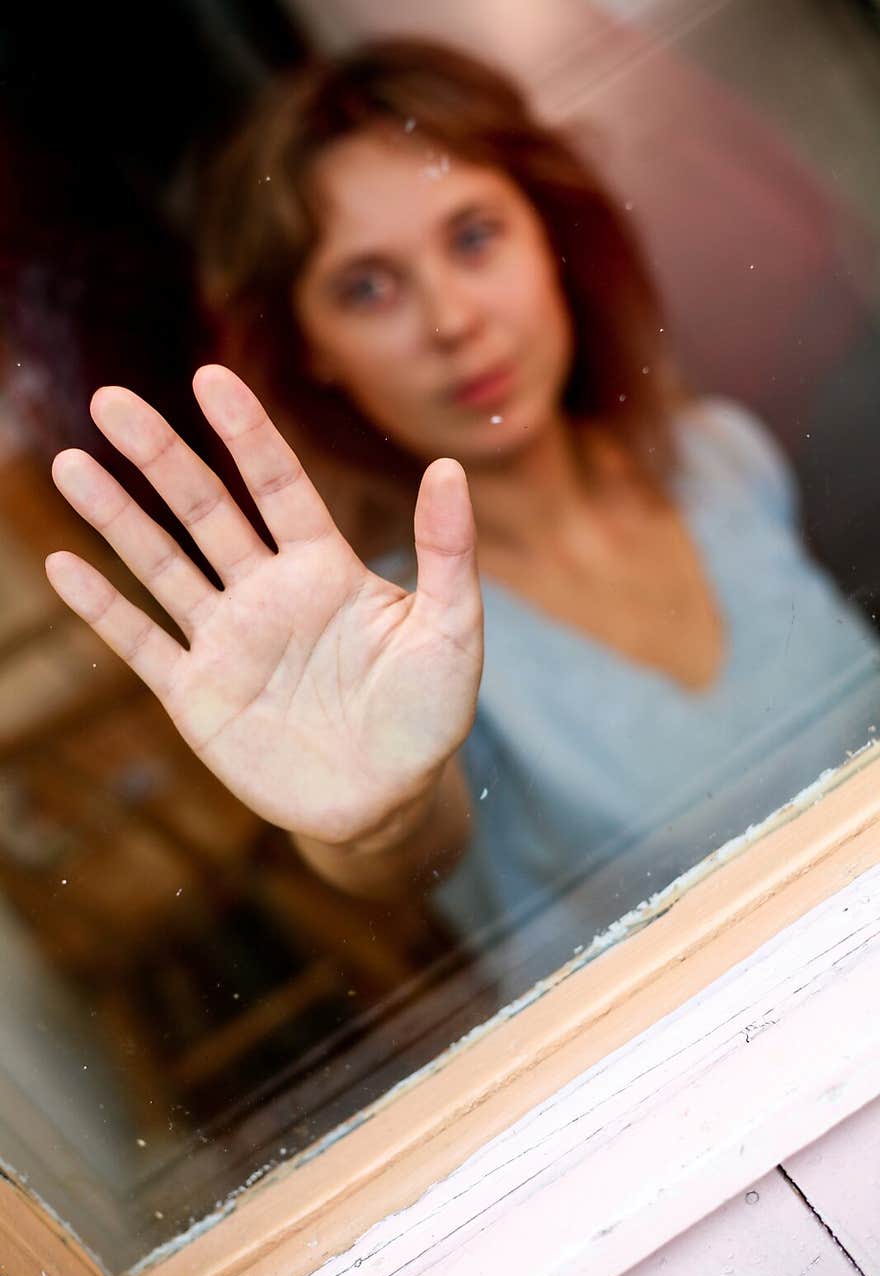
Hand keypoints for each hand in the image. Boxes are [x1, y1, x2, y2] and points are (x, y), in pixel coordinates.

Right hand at [45, 365, 482, 843]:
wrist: (387, 800)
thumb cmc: (427, 712)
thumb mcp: (450, 631)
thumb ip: (446, 554)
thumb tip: (450, 466)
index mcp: (324, 568)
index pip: (278, 485)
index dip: (246, 433)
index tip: (211, 378)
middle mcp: (266, 592)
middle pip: (205, 511)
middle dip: (160, 457)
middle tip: (111, 401)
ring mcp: (227, 641)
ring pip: (162, 565)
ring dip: (116, 518)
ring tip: (69, 464)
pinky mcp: (198, 695)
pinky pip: (142, 643)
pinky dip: (102, 608)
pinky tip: (61, 565)